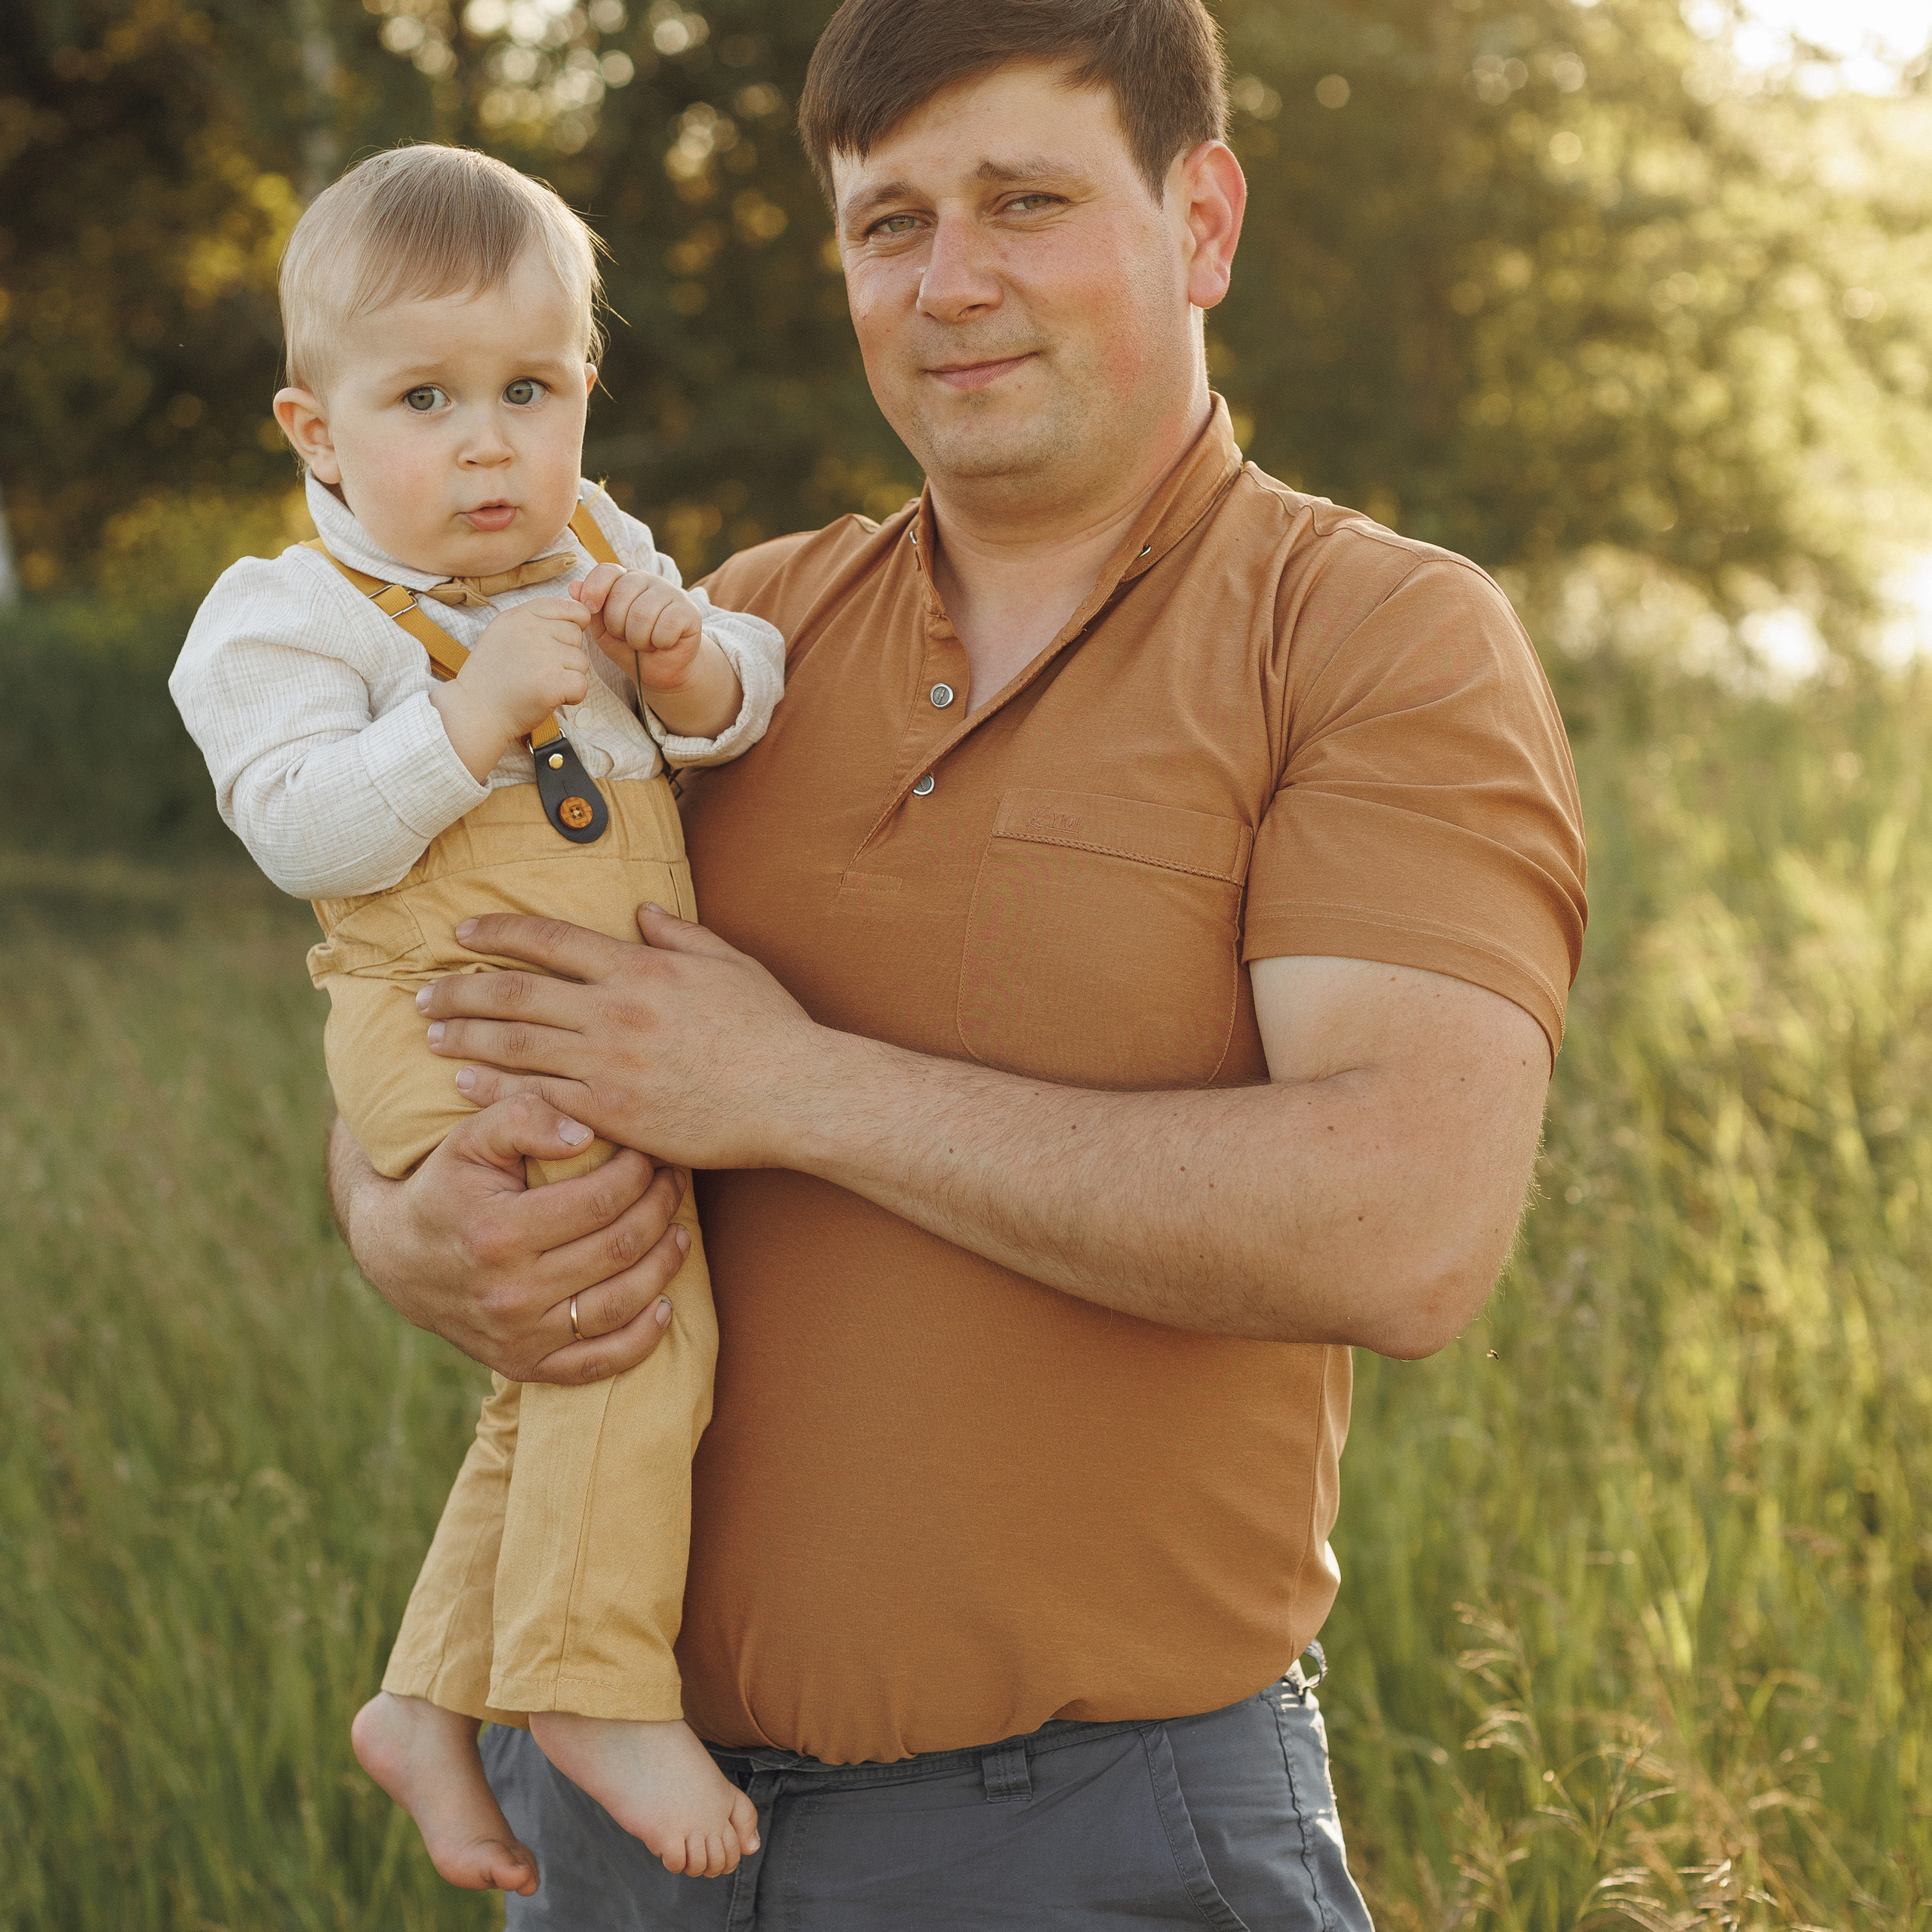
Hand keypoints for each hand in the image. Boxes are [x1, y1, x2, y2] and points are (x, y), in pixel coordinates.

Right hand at [328, 1098, 689, 1383]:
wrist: (396, 1255)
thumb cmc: (446, 1185)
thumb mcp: (471, 1138)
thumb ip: (524, 1118)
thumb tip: (586, 1134)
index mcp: (499, 1232)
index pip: (601, 1200)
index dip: (639, 1172)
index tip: (650, 1153)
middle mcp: (510, 1293)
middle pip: (618, 1249)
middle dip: (660, 1209)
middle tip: (673, 1183)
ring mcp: (518, 1336)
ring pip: (619, 1305)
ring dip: (664, 1266)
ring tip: (679, 1232)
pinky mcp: (523, 1365)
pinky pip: (597, 1365)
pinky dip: (641, 1340)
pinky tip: (664, 1307)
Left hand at [418, 904, 839, 1170]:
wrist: (795, 1093)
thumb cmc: (771, 1029)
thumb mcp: (729, 963)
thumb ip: (679, 935)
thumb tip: (641, 911)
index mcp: (639, 966)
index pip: (549, 938)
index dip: (497, 931)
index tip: (461, 933)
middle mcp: (613, 1009)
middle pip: (515, 991)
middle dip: (460, 988)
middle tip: (422, 992)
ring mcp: (609, 1063)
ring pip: (515, 1043)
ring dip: (464, 1034)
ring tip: (430, 1032)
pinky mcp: (612, 1112)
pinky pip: (537, 1096)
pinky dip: (494, 1086)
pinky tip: (464, 1081)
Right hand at [432, 597, 593, 780]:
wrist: (476, 711)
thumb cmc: (493, 677)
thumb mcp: (504, 633)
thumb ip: (535, 620)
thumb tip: (577, 613)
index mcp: (519, 616)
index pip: (567, 607)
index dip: (573, 624)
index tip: (560, 642)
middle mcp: (532, 630)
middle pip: (576, 635)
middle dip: (567, 655)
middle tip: (542, 670)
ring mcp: (543, 655)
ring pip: (582, 661)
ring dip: (569, 676)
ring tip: (542, 684)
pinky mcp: (552, 682)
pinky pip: (582, 684)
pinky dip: (572, 696)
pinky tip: (552, 698)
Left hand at [573, 564, 705, 693]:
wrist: (661, 670)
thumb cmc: (630, 648)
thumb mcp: (603, 631)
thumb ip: (589, 610)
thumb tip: (574, 586)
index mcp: (624, 579)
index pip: (607, 570)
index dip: (594, 589)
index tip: (589, 609)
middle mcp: (648, 580)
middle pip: (622, 594)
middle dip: (617, 625)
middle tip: (626, 638)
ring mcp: (672, 592)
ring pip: (642, 613)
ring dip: (638, 639)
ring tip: (644, 643)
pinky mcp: (690, 611)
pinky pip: (666, 626)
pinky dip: (659, 643)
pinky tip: (662, 644)